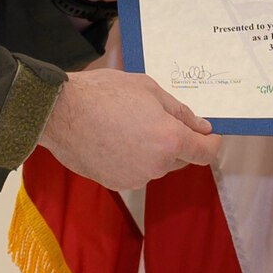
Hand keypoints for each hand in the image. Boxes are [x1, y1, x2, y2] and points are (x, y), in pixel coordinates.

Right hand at [39, 68, 220, 191]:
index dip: (212, 143)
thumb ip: (179, 111)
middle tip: (157, 117)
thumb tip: (201, 127)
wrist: (60, 113)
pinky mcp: (115, 183)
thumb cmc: (104, 94)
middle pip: (181, 159)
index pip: (206, 153)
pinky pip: (135, 171)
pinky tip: (115, 138)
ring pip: (156, 165)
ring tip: (129, 124)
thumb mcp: (149, 89)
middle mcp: (156, 165)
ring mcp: (135, 178)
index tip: (209, 134)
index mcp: (170, 140)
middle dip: (177, 141)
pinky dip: (132, 158)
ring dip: (153, 150)